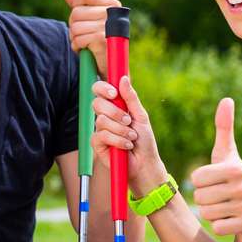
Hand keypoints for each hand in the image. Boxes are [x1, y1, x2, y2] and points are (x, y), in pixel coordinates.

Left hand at [62, 0, 122, 76]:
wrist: (111, 66)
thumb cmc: (99, 41)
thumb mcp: (89, 19)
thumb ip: (79, 4)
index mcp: (112, 4)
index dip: (76, 5)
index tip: (80, 17)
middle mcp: (112, 13)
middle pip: (76, 12)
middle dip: (74, 26)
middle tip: (83, 34)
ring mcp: (108, 26)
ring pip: (75, 27)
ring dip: (75, 38)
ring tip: (85, 43)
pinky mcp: (102, 40)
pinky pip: (78, 39)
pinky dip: (78, 47)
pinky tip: (86, 49)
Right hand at [92, 74, 168, 196]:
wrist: (144, 163)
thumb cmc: (144, 141)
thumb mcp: (141, 116)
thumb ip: (131, 98)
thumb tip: (123, 78)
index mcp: (115, 107)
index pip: (100, 90)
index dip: (103, 88)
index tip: (113, 93)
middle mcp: (105, 117)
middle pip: (97, 104)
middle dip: (115, 112)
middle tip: (128, 120)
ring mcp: (100, 130)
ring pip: (101, 121)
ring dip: (120, 130)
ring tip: (131, 137)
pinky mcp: (96, 144)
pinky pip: (101, 136)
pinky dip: (117, 140)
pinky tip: (126, 146)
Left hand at [190, 99, 241, 235]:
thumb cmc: (238, 175)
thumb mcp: (228, 152)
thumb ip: (223, 127)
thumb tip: (226, 100)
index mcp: (235, 168)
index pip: (196, 178)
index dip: (201, 181)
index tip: (213, 180)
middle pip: (200, 198)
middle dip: (205, 198)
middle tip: (219, 195)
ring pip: (207, 214)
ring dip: (212, 212)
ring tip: (225, 206)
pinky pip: (218, 228)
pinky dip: (221, 225)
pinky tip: (231, 217)